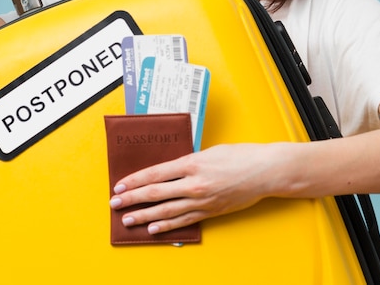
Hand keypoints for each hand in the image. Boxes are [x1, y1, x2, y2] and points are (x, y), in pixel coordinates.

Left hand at [109, 143, 285, 234]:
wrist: (263, 171)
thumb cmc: (239, 155)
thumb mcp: (209, 151)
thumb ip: (189, 161)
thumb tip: (170, 169)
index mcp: (191, 162)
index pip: (155, 173)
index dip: (135, 180)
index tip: (120, 184)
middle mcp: (193, 183)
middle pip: (155, 193)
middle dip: (133, 198)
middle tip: (115, 203)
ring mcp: (201, 200)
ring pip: (166, 210)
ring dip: (144, 215)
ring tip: (128, 219)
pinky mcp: (210, 211)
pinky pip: (184, 220)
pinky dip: (167, 226)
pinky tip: (153, 229)